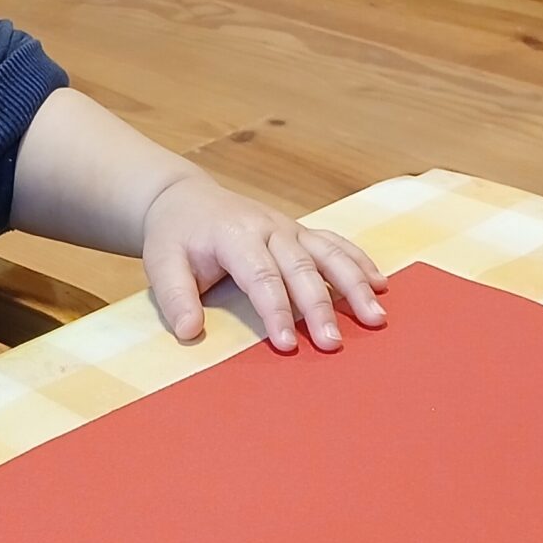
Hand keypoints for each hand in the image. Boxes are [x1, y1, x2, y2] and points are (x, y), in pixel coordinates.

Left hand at [140, 173, 387, 353]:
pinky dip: (359, 262)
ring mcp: (289, 227)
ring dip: (355, 284)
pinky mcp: (300, 231)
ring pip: (329, 253)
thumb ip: (174, 296)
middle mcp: (269, 228)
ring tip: (375, 317)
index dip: (276, 311)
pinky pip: (335, 243)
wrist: (185, 198)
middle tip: (333, 344)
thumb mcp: (161, 262)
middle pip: (302, 268)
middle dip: (320, 307)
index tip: (288, 343)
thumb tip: (188, 332)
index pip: (261, 277)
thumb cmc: (175, 236)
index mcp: (235, 235)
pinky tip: (381, 284)